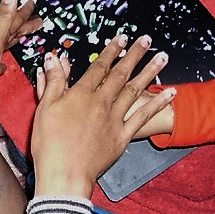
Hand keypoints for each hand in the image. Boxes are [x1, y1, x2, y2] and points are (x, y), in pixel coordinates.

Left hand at [0, 0, 39, 94]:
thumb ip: (4, 16)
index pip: (13, 18)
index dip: (23, 11)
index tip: (32, 2)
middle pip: (11, 30)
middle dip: (23, 23)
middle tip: (35, 18)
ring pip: (5, 44)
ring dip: (15, 39)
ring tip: (23, 35)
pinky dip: (3, 62)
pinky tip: (4, 66)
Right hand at [31, 35, 174, 198]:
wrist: (65, 174)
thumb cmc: (50, 143)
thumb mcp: (45, 108)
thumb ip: (53, 81)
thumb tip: (54, 58)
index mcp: (81, 94)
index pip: (99, 66)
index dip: (111, 51)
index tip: (121, 38)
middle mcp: (101, 102)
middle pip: (120, 73)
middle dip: (134, 54)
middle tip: (146, 40)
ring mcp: (114, 119)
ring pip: (135, 90)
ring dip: (149, 71)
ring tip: (162, 57)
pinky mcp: (123, 136)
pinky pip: (143, 116)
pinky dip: (157, 104)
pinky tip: (169, 93)